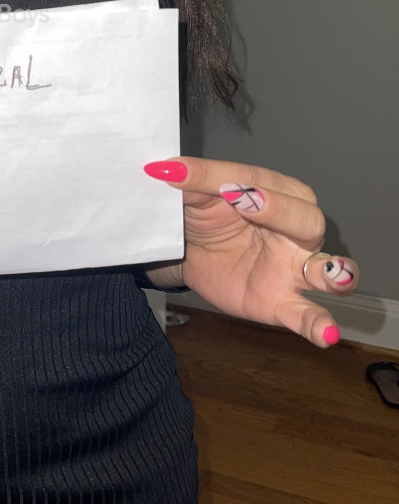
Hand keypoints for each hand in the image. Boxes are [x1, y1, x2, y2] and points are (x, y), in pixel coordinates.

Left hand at [143, 157, 357, 347]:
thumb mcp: (195, 196)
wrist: (188, 255)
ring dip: (335, 273)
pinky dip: (319, 324)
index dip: (238, 183)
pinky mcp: (282, 303)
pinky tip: (326, 334)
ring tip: (332, 275)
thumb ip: (191, 183)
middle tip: (248, 204)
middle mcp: (294, 230)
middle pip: (307, 219)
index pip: (264, 183)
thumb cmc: (205, 217)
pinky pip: (308, 315)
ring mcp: (292, 269)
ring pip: (327, 269)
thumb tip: (168, 170)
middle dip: (282, 211)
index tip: (214, 185)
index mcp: (275, 192)